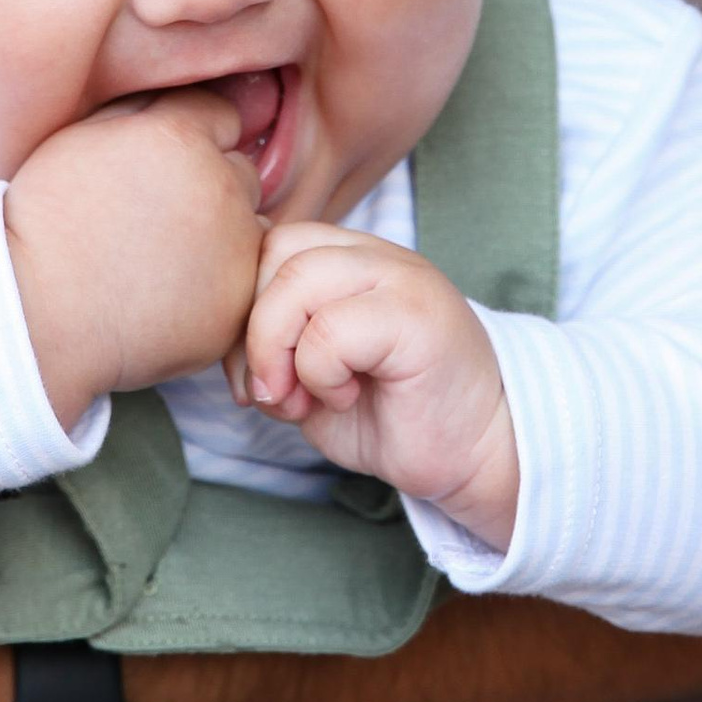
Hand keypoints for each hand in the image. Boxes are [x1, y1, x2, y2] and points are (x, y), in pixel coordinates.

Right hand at [7, 90, 262, 428]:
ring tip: (159, 259)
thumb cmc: (44, 223)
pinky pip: (243, 282)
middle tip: (153, 219)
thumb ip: (142, 105)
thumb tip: (179, 87)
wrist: (31, 313)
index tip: (156, 167)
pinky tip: (168, 294)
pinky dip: (218, 286)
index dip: (189, 138)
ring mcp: (236, 250)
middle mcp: (221, 188)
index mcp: (181, 138)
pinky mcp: (236, 304)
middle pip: (240, 172)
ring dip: (221, 235)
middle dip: (210, 186)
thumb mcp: (80, 137)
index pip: (222, 115)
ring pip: (248, 228)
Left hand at [233, 223, 519, 547]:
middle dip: (251, 333)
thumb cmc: (394, 418)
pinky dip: (319, 375)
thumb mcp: (312, 376)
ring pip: (297, 280)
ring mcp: (402, 278)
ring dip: (279, 353)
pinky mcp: (419, 316)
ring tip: (302, 399)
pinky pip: (332, 330)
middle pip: (275, 253)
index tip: (252, 378)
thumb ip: (273, 344)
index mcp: (351, 260)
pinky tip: (347, 399)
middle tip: (267, 394)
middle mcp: (376, 256)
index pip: (267, 246)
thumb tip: (224, 338)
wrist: (477, 455)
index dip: (242, 310)